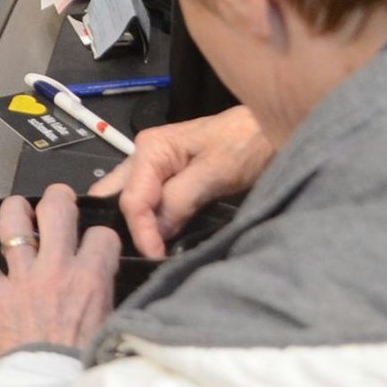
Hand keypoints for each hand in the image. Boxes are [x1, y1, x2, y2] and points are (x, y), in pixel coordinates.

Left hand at [0, 184, 121, 355]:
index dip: (101, 235)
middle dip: (59, 197)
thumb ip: (104, 291)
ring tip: (17, 208)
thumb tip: (102, 274)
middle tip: (58, 199)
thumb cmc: (80, 359)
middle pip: (57, 212)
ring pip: (13, 226)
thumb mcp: (110, 320)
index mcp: (89, 278)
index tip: (97, 240)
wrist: (52, 383)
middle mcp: (55, 270)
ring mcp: (22, 279)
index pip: (101, 236)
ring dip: (14, 210)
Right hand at [89, 106, 271, 257]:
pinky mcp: (169, 179)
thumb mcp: (215, 173)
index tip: (155, 257)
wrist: (271, 129)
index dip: (141, 230)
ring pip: (128, 199)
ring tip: (147, 252)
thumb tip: (157, 233)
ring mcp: (154, 167)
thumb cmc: (246, 144)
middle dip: (119, 226)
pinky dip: (149, 221)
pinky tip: (157, 239)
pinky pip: (148, 202)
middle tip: (137, 256)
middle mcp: (143, 156)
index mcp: (150, 149)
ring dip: (134, 225)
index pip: (132, 198)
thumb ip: (180, 200)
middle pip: (114, 195)